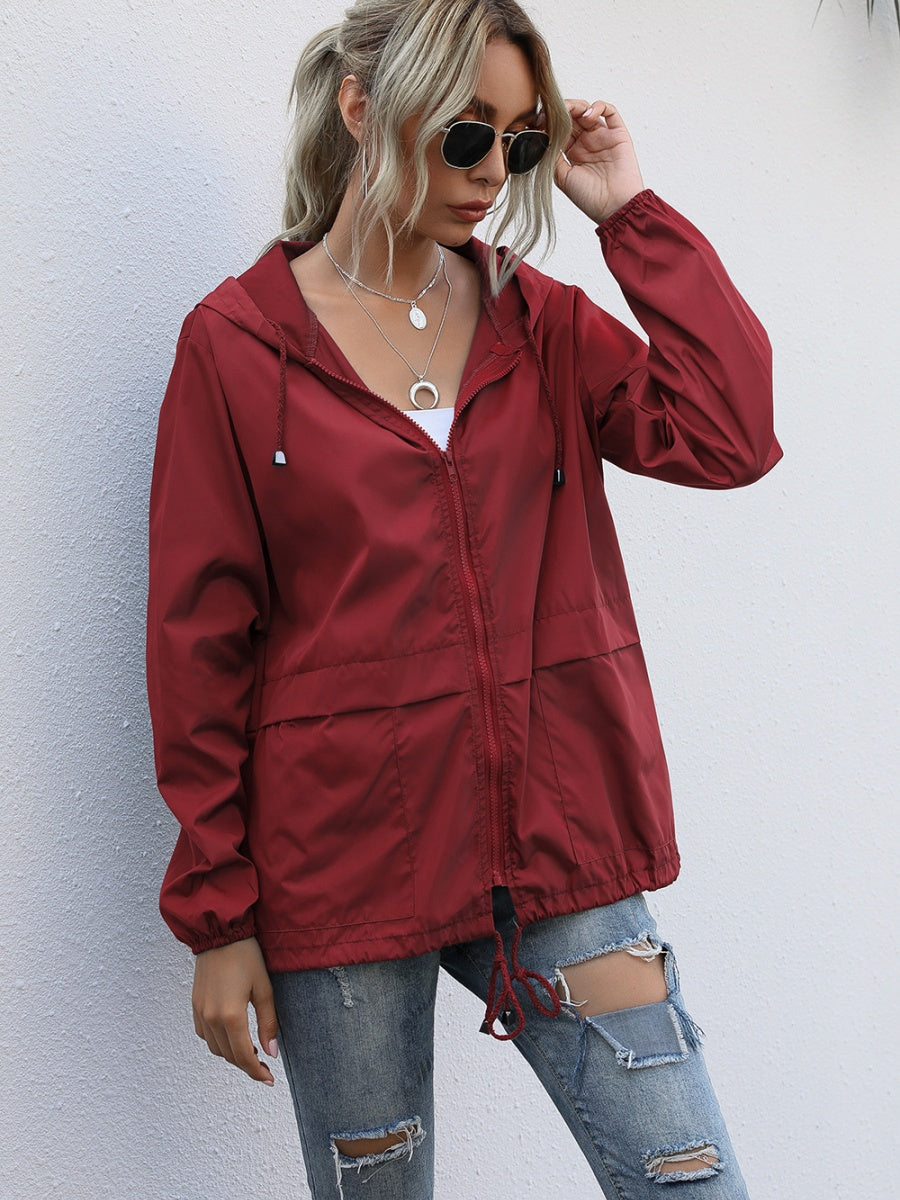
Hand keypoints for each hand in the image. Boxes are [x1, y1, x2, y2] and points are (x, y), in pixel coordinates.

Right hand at [192, 936, 278, 1085]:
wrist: (220, 933)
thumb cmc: (246, 956)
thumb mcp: (264, 988)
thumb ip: (268, 1022)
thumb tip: (271, 1053)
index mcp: (231, 1016)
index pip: (244, 1056)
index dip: (257, 1072)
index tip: (269, 1079)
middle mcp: (212, 1018)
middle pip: (229, 1056)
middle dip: (247, 1066)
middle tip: (264, 1067)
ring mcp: (200, 1013)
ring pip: (215, 1048)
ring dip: (232, 1055)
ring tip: (251, 1052)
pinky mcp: (195, 1005)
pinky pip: (205, 1035)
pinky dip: (218, 1042)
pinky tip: (232, 1036)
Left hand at [554, 100, 644, 225]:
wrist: (615, 207)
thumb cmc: (590, 198)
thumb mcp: (562, 178)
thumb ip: (553, 156)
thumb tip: (542, 137)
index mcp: (573, 153)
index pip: (559, 130)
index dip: (549, 123)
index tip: (538, 121)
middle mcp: (587, 142)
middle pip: (572, 117)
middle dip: (560, 112)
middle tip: (551, 112)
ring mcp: (602, 136)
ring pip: (587, 110)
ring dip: (576, 106)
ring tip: (568, 111)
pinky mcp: (618, 134)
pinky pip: (609, 112)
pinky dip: (598, 107)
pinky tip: (588, 114)